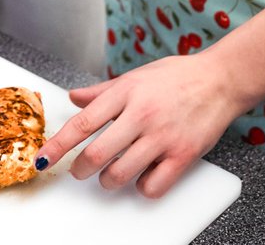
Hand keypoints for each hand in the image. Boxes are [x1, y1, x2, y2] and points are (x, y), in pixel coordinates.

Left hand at [35, 52, 244, 196]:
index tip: (44, 157)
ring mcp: (162, 137)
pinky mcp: (183, 155)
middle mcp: (142, 115)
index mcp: (127, 92)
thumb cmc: (177, 76)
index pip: (83, 123)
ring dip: (108, 181)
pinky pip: (151, 186)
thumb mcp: (137, 75)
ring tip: (111, 174)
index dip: (60, 144)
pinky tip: (143, 176)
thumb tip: (73, 98)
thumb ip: (102, 91)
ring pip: (120, 175)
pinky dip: (141, 187)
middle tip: (80, 170)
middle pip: (97, 154)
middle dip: (81, 169)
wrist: (220, 79)